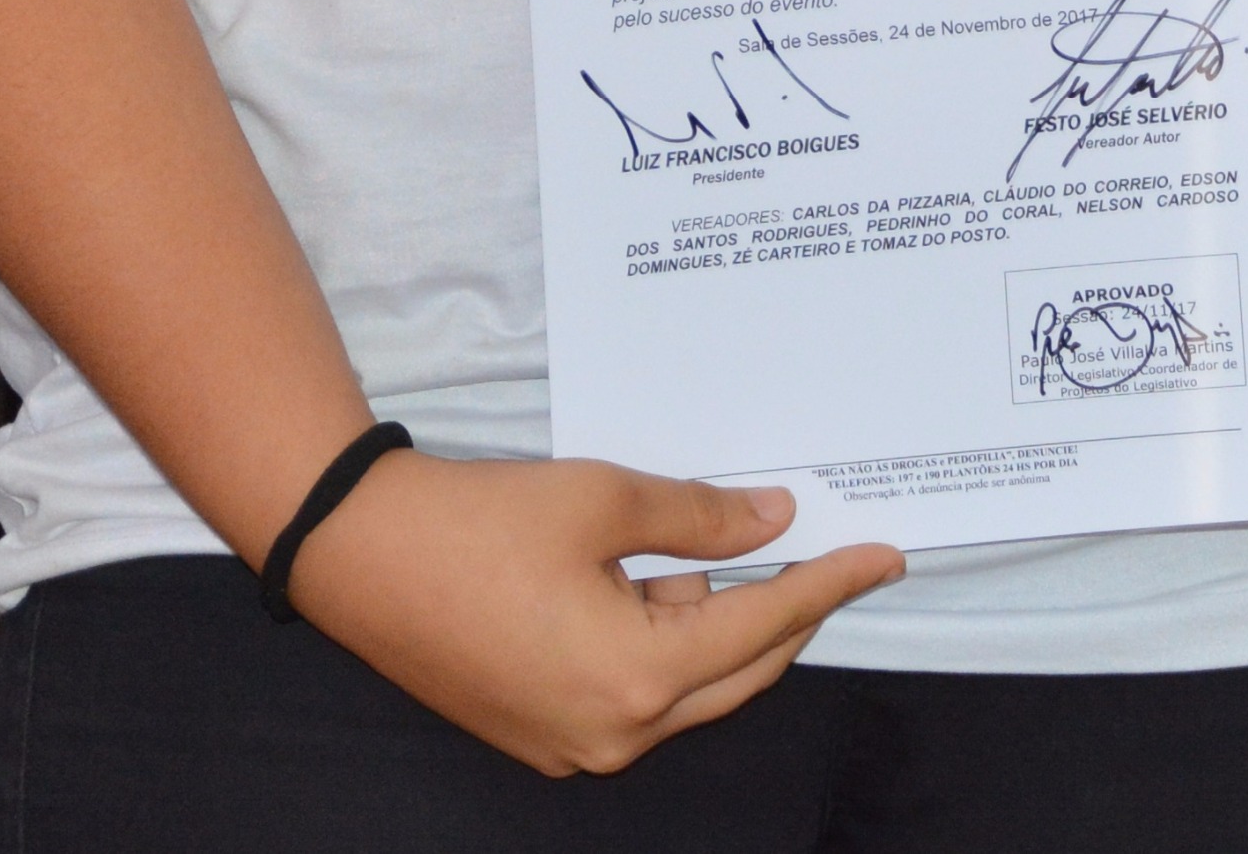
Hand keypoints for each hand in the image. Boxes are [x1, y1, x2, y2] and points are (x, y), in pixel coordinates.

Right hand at [284, 446, 901, 775]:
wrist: (362, 556)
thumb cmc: (482, 524)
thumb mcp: (606, 500)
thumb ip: (702, 519)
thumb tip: (773, 524)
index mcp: (637, 680)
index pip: (765, 628)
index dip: (829, 585)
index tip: (884, 557)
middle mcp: (612, 735)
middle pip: (737, 674)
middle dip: (786, 613)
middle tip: (829, 555)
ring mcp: (573, 748)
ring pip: (686, 688)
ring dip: (710, 624)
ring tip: (691, 551)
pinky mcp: (542, 737)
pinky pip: (635, 697)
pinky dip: (659, 645)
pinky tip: (648, 586)